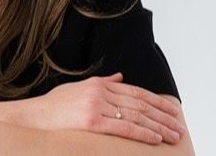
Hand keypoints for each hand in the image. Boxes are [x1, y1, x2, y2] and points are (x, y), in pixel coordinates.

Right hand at [29, 73, 185, 144]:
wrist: (37, 116)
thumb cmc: (56, 105)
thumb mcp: (79, 88)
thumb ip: (102, 82)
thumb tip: (120, 77)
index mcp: (98, 83)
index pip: (134, 91)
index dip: (155, 101)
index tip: (171, 110)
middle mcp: (99, 91)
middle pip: (138, 103)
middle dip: (162, 115)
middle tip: (178, 126)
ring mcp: (96, 105)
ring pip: (135, 115)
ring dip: (157, 126)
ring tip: (172, 135)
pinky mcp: (92, 121)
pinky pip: (123, 127)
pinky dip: (142, 133)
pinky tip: (154, 138)